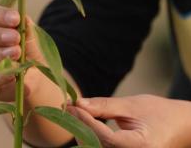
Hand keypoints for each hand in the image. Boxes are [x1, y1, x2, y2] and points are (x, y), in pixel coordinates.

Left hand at [69, 95, 190, 147]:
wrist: (182, 127)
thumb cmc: (160, 113)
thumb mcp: (132, 105)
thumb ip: (104, 106)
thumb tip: (78, 103)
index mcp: (142, 146)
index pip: (106, 137)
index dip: (86, 121)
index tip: (71, 106)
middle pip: (97, 146)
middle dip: (80, 127)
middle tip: (68, 107)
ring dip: (83, 132)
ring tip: (75, 112)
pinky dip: (91, 137)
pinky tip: (84, 123)